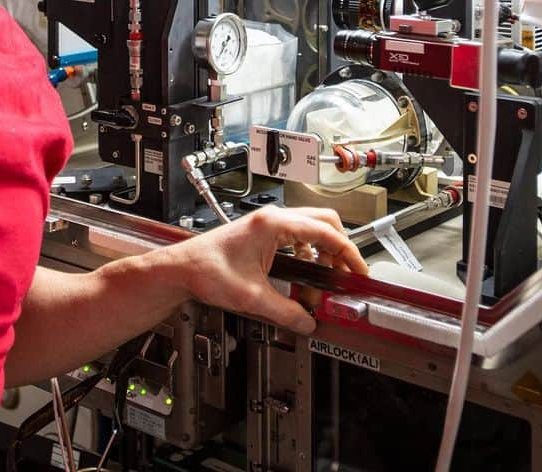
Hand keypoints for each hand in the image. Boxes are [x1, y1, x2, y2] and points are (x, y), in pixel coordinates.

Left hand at [160, 206, 367, 335]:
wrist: (182, 267)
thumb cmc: (207, 270)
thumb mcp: (252, 297)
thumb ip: (286, 312)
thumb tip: (308, 321)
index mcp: (274, 225)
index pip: (326, 232)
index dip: (348, 252)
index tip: (359, 270)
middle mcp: (273, 219)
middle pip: (324, 222)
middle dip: (340, 248)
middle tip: (348, 274)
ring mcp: (267, 224)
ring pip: (311, 228)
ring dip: (324, 252)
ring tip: (326, 280)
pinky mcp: (262, 233)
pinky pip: (297, 237)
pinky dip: (309, 253)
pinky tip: (306, 274)